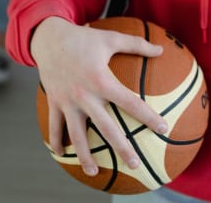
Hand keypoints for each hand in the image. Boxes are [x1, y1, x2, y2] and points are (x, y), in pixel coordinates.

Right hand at [30, 17, 165, 176]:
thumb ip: (136, 44)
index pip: (129, 102)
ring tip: (93, 172)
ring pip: (77, 134)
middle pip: (106, 127)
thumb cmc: (83, 38)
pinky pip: (54, 126)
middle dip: (121, 148)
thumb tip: (162, 50)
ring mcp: (67, 101)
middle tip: (136, 164)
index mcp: (101, 79)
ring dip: (84, 155)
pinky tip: (62, 154)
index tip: (163, 128)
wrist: (47, 37)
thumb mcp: (110, 38)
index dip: (147, 116)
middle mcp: (84, 94)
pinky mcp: (54, 102)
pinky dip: (56, 141)